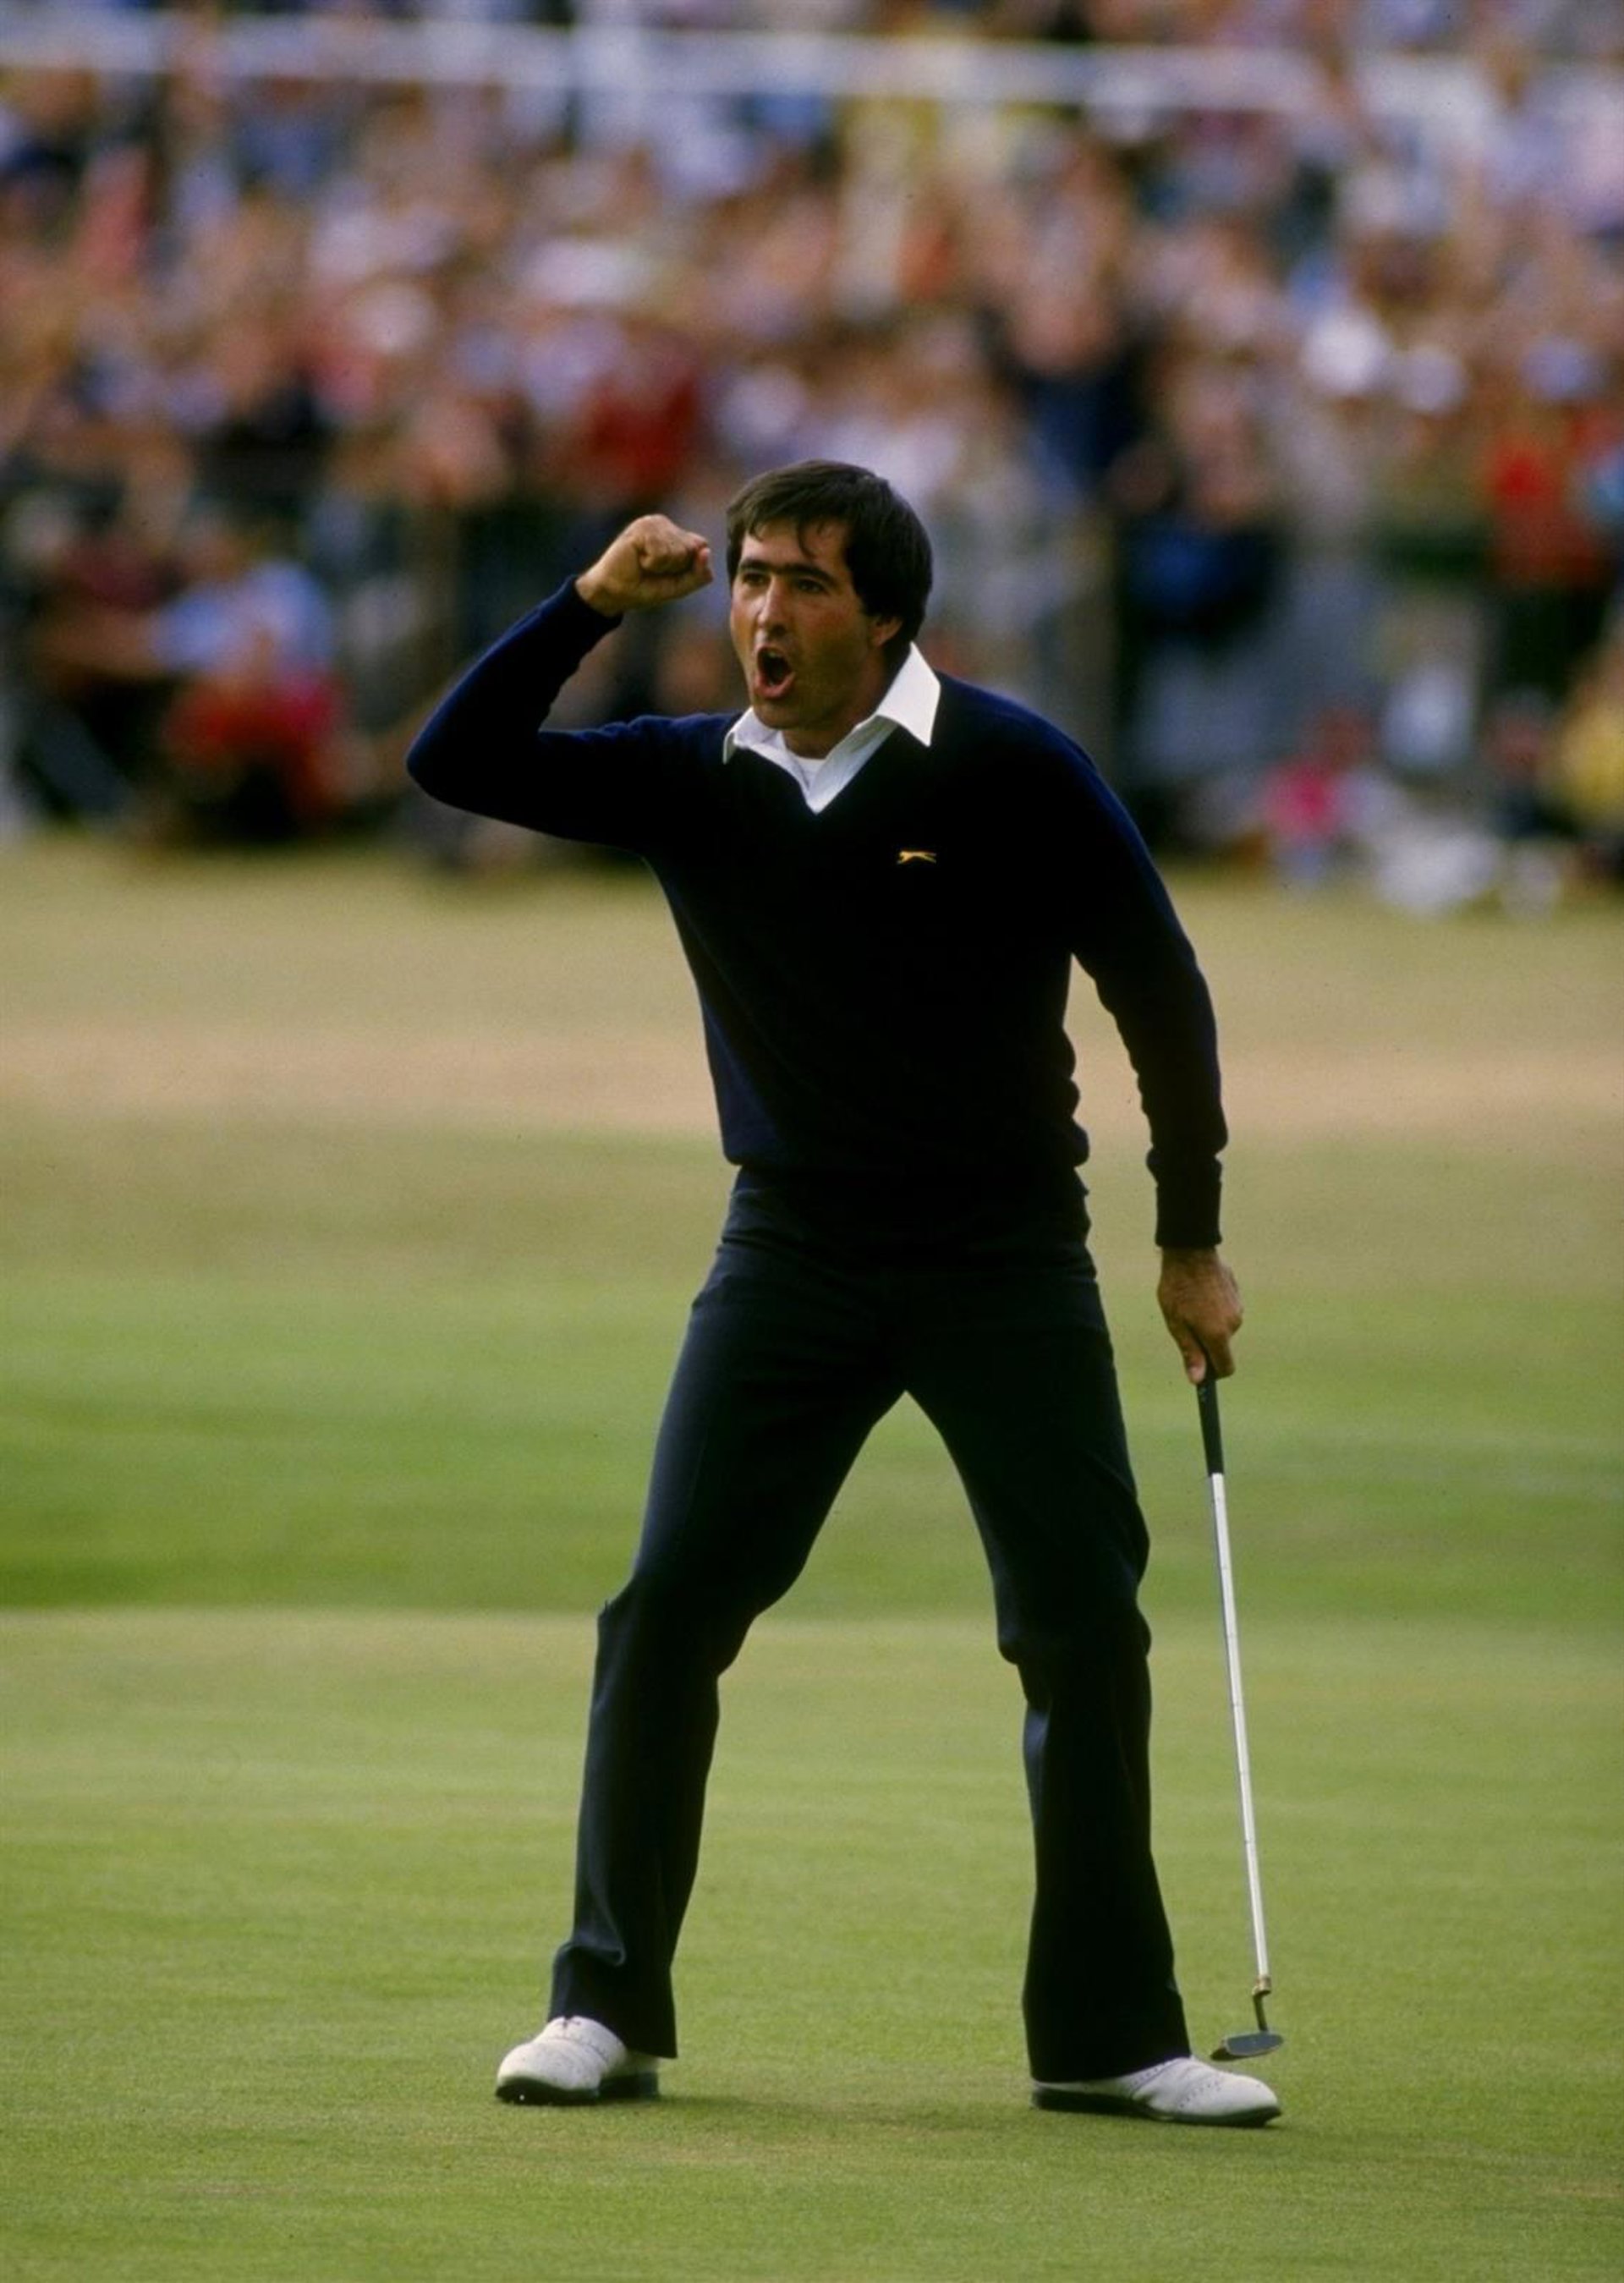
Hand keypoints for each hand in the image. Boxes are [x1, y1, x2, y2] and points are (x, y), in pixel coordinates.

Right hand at [576, 516, 713, 615]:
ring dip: (661, 567)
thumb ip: (698, 574)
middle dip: (675, 568)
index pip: (702, 547)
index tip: (667, 573)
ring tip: (644, 565)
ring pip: (677, 551)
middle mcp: (667, 525)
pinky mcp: (641, 527)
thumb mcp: (678, 587)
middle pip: (692, 549)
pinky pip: (661, 552)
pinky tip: (638, 559)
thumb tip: (706, 551)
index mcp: (677, 534)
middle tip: (653, 570)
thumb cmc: (644, 588)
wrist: (612, 592)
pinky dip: (651, 563)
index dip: (688, 567)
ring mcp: (653, 523)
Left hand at [1157, 1248, 1242, 1383]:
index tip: (1201, 1369)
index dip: (1214, 1373)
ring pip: (1223, 1327)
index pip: (1226, 1368)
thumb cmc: (1178, 1289)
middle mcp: (1234, 1325)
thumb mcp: (1177, 1324)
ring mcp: (1238, 1309)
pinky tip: (1201, 1293)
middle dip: (1205, 1342)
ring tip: (1191, 1304)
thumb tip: (1198, 1380)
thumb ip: (1190, 1353)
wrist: (1191, 1253)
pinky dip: (1215, 1308)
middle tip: (1185, 1324)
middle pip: (1221, 1346)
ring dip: (1209, 1323)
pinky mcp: (1238, 1295)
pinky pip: (1226, 1311)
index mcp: (1218, 1335)